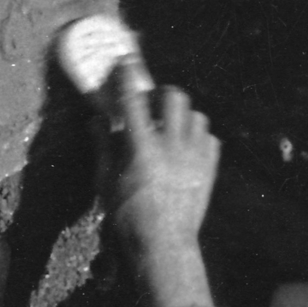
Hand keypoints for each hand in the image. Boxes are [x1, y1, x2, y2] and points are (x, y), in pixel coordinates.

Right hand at [100, 72, 219, 306]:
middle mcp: (172, 146)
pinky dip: (197, 136)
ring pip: (197, 115)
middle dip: (161, 93)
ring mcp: (196, 157)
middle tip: (149, 103)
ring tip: (169, 126)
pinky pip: (210, 137)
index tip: (125, 62)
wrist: (165, 244)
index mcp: (142, 148)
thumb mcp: (105, 181)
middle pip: (175, 97)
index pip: (134, 100)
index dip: (128, 76)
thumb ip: (103, 145)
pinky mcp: (210, 169)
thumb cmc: (127, 215)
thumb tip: (97, 118)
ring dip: (181, 115)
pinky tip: (184, 147)